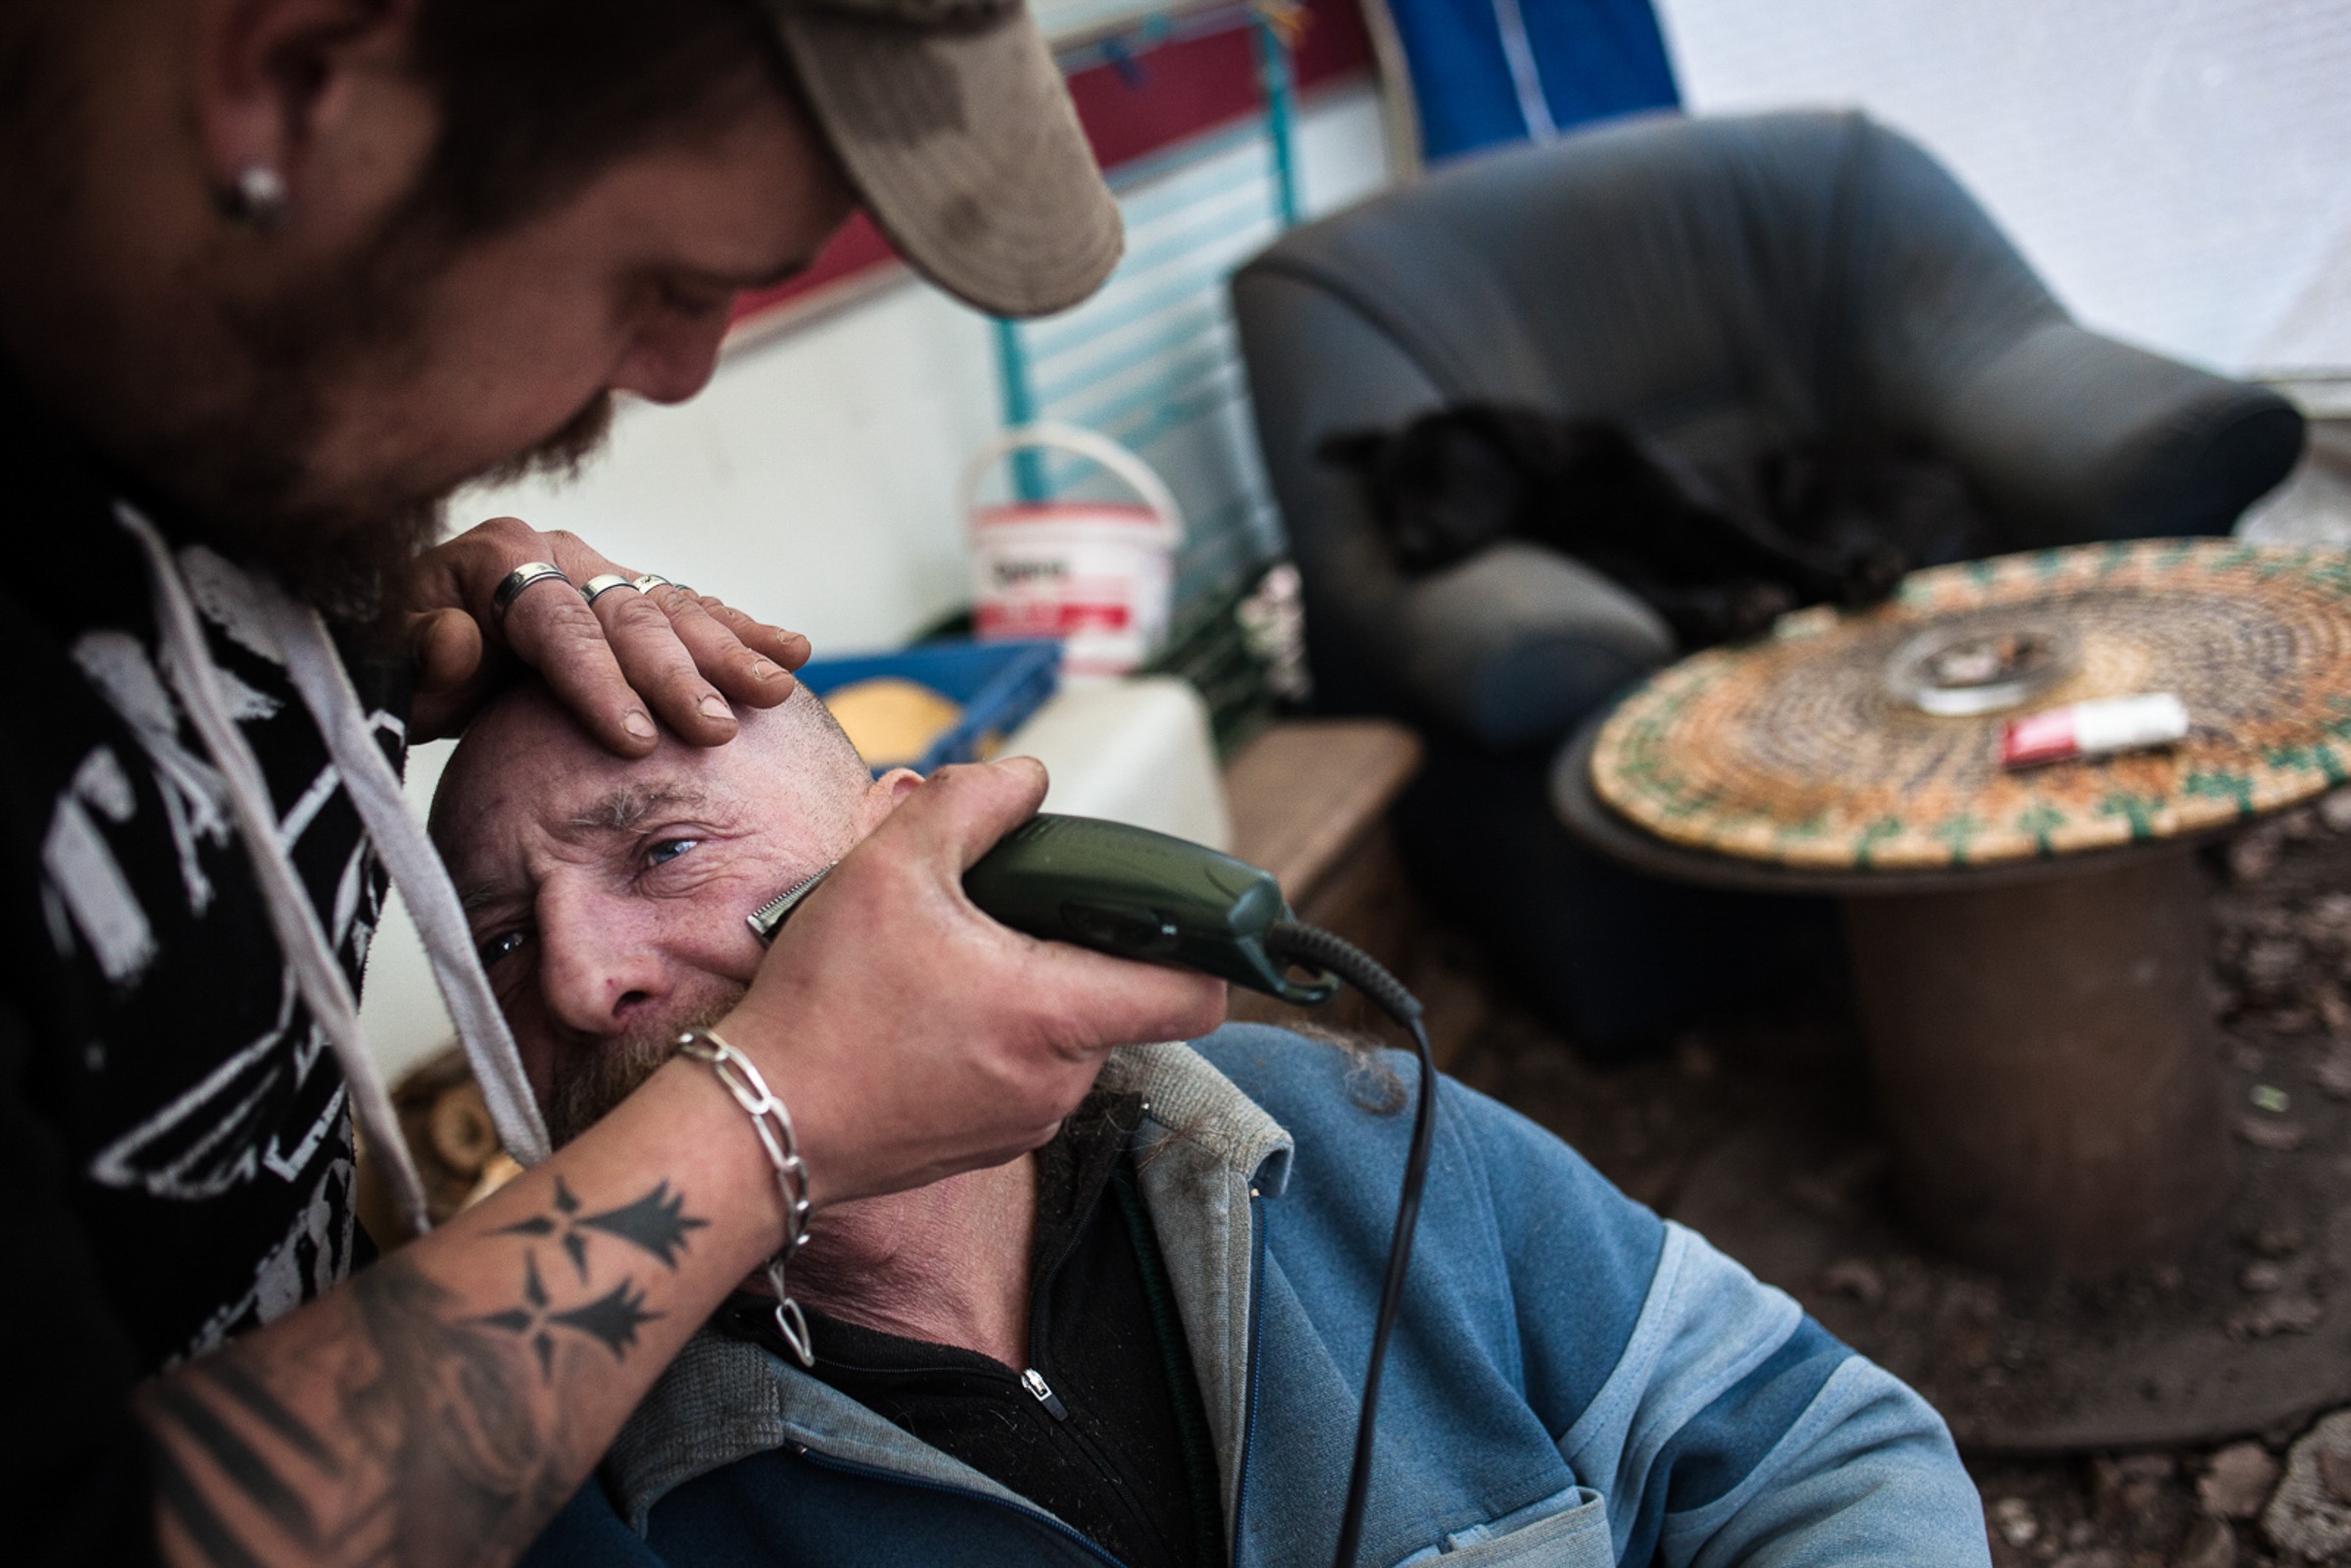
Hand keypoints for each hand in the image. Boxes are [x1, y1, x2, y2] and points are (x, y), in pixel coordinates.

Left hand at [406, 516, 811, 753]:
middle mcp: (557, 551)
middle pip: (628, 615)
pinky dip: (741, 632)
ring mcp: (600, 569)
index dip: (598, 682)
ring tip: (773, 692)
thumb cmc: (399, 661)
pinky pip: (692, 610)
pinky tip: (789, 653)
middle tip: (715, 731)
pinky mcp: (629, 594)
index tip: (635, 740)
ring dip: (730, 653)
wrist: (405, 642)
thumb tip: (461, 638)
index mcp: (497, 557)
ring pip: (673, 608)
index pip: (557, 623)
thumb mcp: (386, 665)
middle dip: (678, 676)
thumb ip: (417, 652)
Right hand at [717, 757, 1229, 1206]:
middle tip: (1004, 915)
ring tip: (953, 961)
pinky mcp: (985, 1145)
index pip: (1196, 996)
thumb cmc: (824, 1003)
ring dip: (1031, 995)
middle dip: (1078, 952)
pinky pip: (1021, 1076)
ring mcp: (1024, 1123)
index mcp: (1059, 1015)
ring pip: (1067, 1039)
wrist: (756, 1124)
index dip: (1204, 949)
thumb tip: (1026, 779)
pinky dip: (995, 1039)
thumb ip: (970, 802)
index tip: (1177, 917)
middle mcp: (1058, 1083)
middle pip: (1121, 1003)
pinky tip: (929, 1010)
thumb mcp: (891, 865)